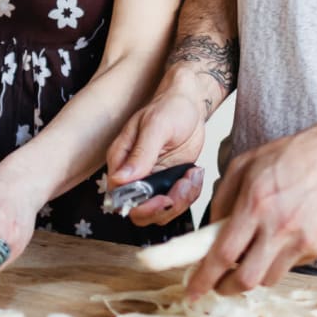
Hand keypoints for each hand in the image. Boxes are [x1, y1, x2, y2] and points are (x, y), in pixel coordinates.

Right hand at [106, 87, 206, 225]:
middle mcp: (133, 175)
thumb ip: (141, 153)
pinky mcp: (168, 182)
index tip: (164, 198)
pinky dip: (190, 194)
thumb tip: (120, 179)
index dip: (141, 205)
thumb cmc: (170, 107)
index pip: (121, 197)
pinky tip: (195, 174)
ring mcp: (152, 180)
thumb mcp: (156, 126)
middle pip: (140, 212)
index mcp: (120, 160)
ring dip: (181, 201)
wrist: (190, 104)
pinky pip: (177, 203)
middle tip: (184, 186)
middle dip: (165, 207)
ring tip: (192, 175)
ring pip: (160, 212)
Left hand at [185, 113, 316, 297]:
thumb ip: (222, 198)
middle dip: (226, 287)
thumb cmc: (292, 156)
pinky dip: (278, 260)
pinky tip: (282, 237)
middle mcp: (279, 226)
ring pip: (268, 279)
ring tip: (254, 251)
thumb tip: (210, 230)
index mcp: (255, 203)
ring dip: (255, 272)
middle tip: (219, 282)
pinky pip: (290, 267)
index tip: (193, 290)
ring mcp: (302, 240)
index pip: (223, 253)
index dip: (205, 278)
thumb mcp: (244, 165)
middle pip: (246, 279)